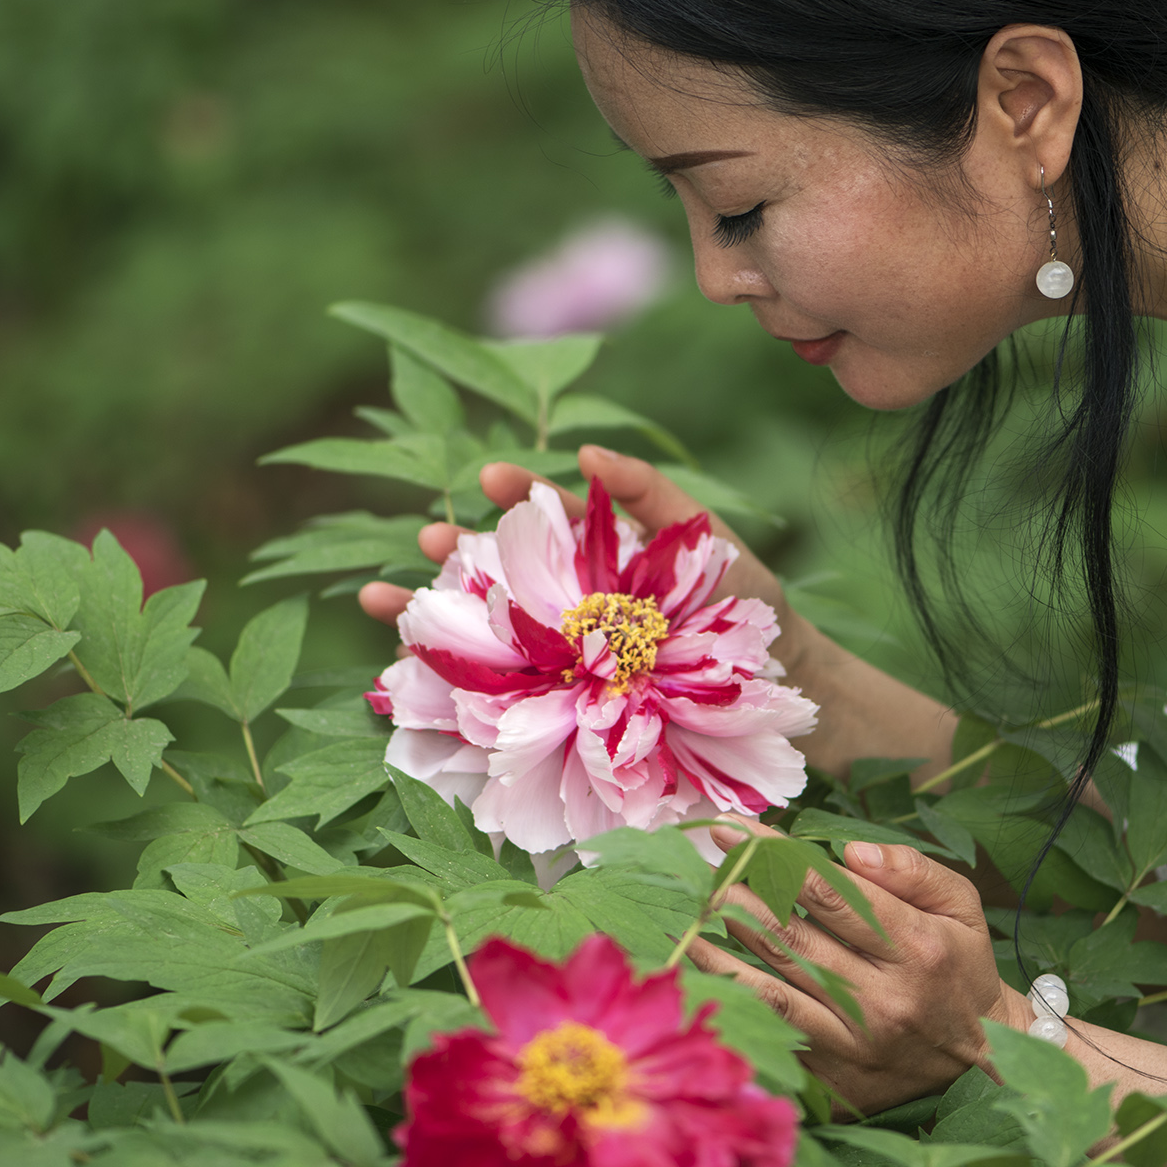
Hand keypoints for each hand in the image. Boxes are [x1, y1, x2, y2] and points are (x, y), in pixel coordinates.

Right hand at [353, 445, 954, 779]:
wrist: (783, 691)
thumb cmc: (747, 606)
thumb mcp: (707, 539)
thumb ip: (649, 492)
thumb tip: (584, 452)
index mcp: (595, 555)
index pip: (539, 517)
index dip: (509, 495)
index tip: (488, 478)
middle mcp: (568, 608)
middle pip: (494, 576)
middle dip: (449, 556)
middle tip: (422, 537)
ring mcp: (563, 661)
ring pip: (483, 636)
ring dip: (430, 621)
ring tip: (383, 606)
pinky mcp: (565, 713)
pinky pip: (502, 701)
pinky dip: (451, 693)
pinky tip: (407, 684)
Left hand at [686, 827, 1022, 1113]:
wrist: (983, 1059)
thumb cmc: (963, 967)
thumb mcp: (963, 906)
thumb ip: (913, 871)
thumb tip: (851, 854)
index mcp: (916, 947)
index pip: (831, 894)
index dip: (777, 859)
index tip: (737, 831)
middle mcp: (885, 996)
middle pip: (794, 939)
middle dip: (741, 897)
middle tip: (705, 868)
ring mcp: (858, 1040)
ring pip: (775, 988)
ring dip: (725, 950)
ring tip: (692, 916)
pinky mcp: (839, 1074)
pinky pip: (778, 1032)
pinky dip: (738, 1002)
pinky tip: (706, 976)